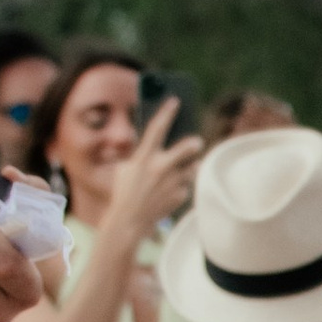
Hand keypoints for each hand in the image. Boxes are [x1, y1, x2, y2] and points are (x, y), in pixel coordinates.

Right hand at [103, 95, 202, 246]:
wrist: (129, 221)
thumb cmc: (123, 191)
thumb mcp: (125, 168)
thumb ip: (141, 155)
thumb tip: (158, 146)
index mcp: (144, 157)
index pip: (157, 129)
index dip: (166, 112)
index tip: (175, 100)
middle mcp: (161, 168)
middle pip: (186, 149)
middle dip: (193, 144)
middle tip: (197, 141)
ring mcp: (172, 182)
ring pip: (190, 168)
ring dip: (188, 167)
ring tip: (183, 169)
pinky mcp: (180, 196)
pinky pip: (185, 186)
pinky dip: (179, 187)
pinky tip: (168, 192)